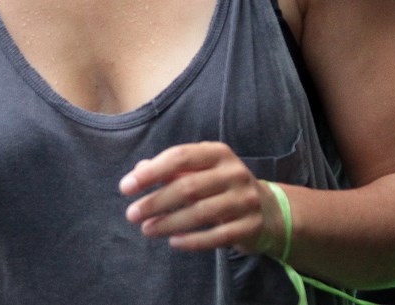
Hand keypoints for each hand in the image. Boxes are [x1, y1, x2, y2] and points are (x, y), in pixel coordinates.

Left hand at [119, 141, 283, 254]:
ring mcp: (244, 199)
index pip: (180, 157)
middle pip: (188, 187)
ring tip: (147, 229)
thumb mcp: (201, 171)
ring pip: (200, 213)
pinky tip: (173, 242)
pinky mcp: (250, 226)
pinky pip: (217, 236)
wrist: (268, 211)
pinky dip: (192, 240)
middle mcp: (233, 172)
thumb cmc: (222, 186)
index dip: (151, 172)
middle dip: (155, 201)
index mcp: (217, 153)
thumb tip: (138, 171)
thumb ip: (171, 170)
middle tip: (132, 214)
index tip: (126, 187)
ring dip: (169, 223)